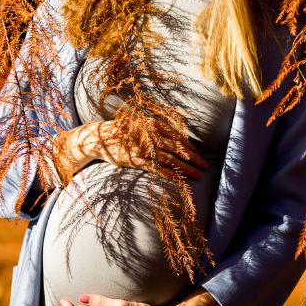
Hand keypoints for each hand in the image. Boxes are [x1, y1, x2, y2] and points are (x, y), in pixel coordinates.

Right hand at [54, 118, 207, 179]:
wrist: (99, 137)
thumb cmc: (121, 132)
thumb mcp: (139, 126)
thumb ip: (155, 130)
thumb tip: (173, 139)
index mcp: (153, 125)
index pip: (177, 137)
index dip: (190, 147)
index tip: (200, 155)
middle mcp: (150, 135)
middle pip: (177, 148)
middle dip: (193, 158)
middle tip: (205, 166)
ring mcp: (143, 147)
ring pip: (170, 158)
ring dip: (186, 168)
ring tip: (198, 175)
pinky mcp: (136, 159)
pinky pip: (156, 168)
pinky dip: (169, 174)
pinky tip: (180, 179)